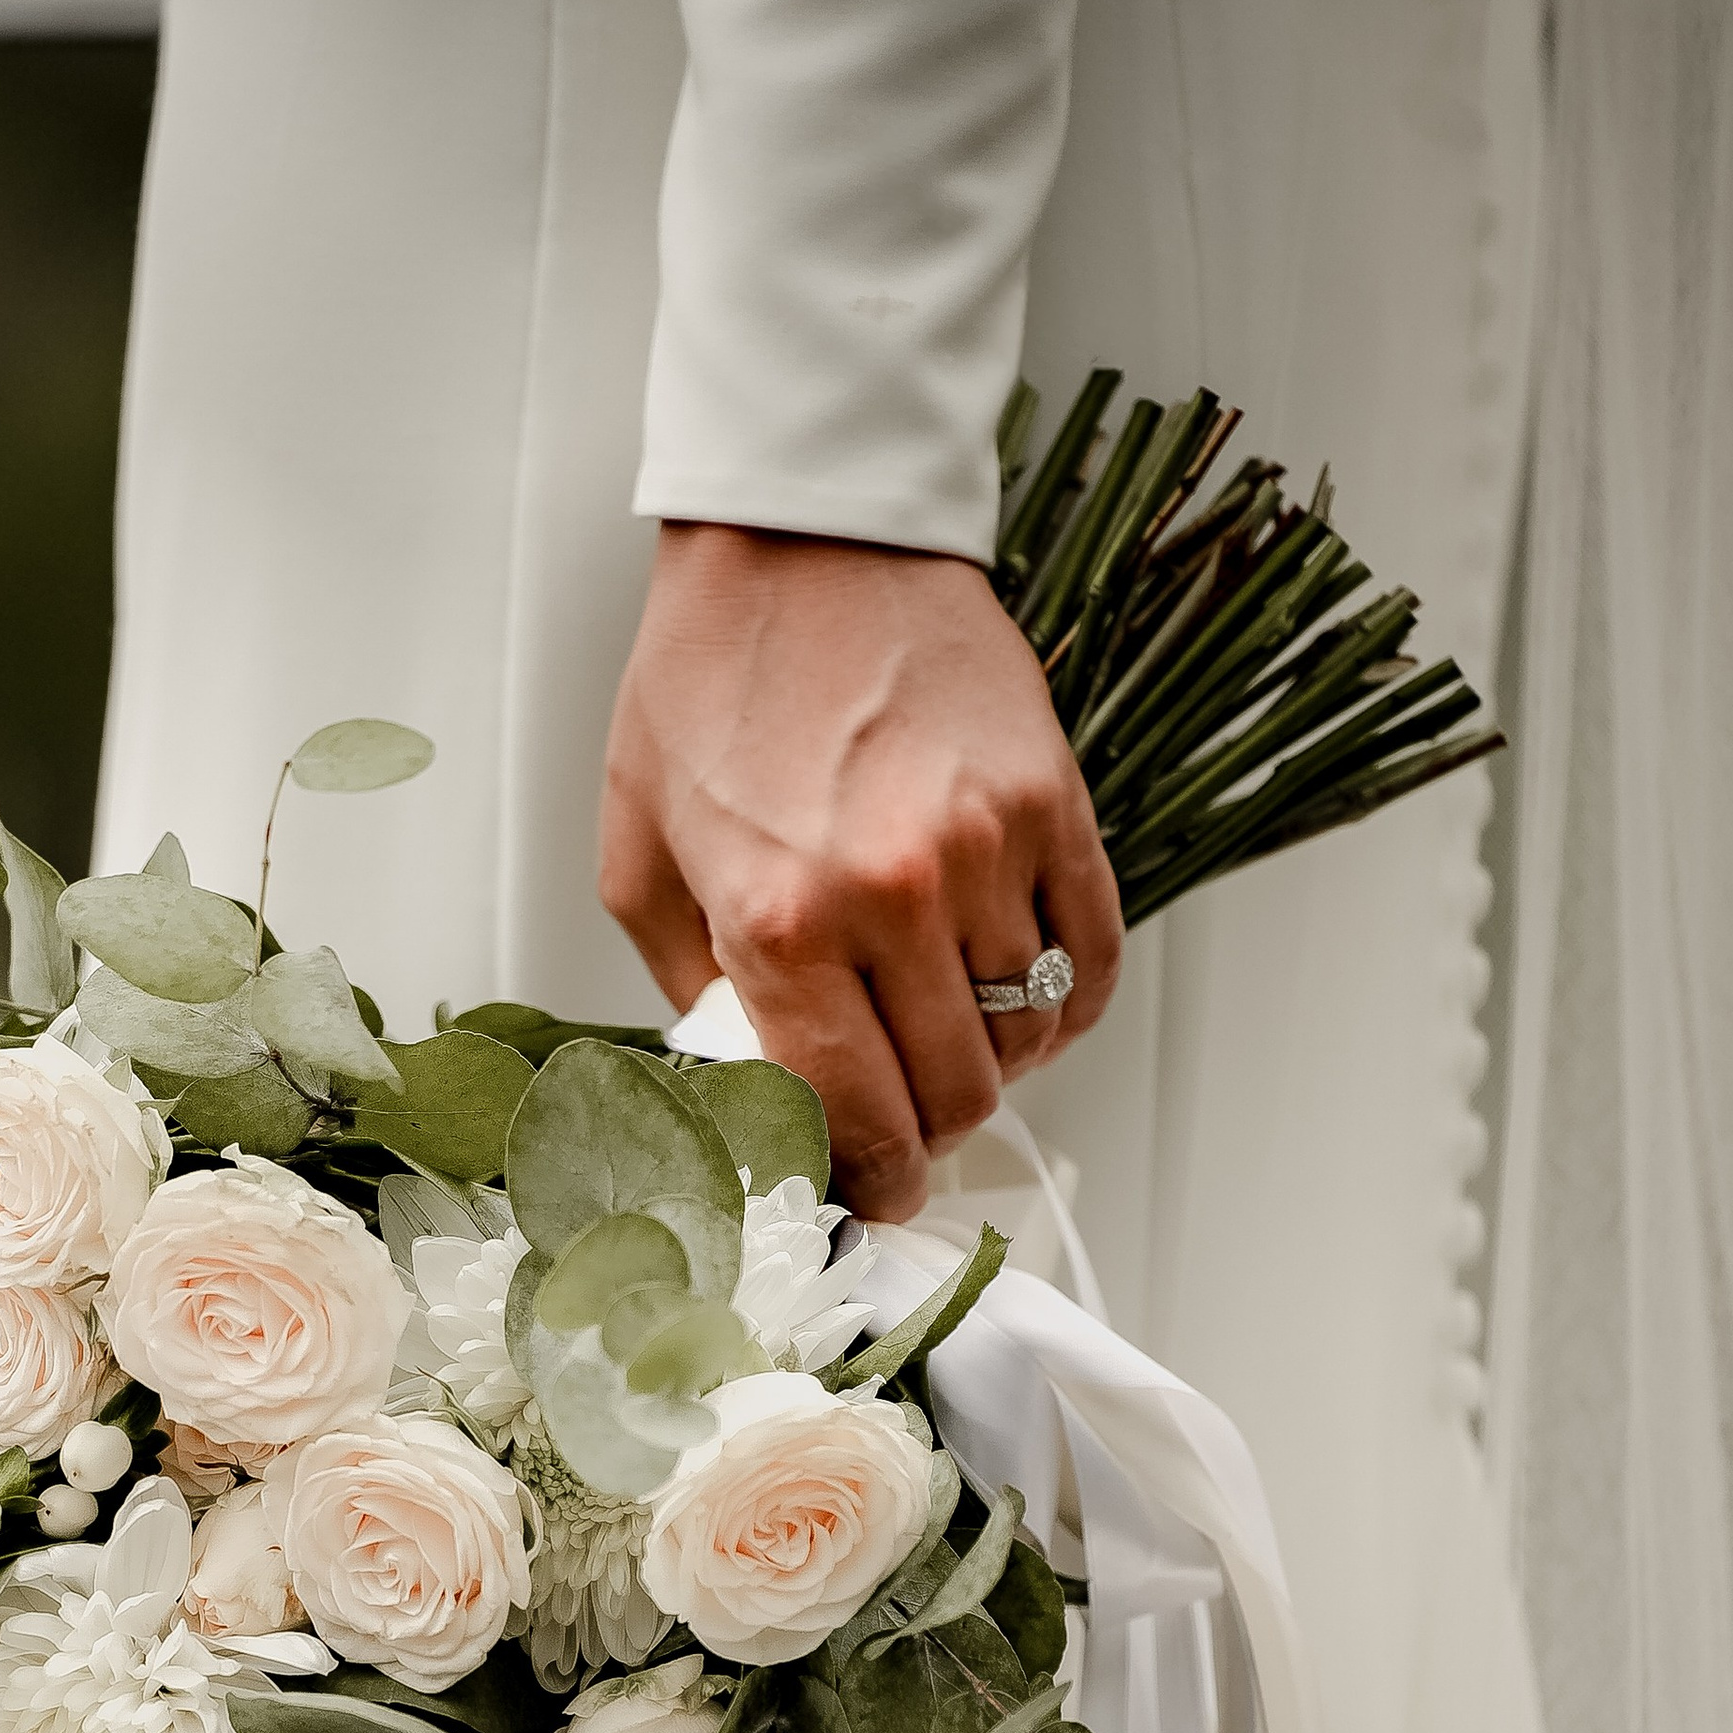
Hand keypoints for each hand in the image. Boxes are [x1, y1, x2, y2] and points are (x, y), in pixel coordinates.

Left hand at [600, 525, 1122, 1219]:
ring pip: (1026, 1038)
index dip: (871, 1184)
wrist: (801, 538)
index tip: (870, 1194)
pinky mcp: (1054, 802)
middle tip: (904, 1124)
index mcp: (780, 922)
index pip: (855, 1120)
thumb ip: (697, 996)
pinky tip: (1014, 998)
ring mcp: (987, 847)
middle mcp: (893, 895)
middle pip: (954, 1098)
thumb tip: (760, 1096)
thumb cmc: (709, 687)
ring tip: (946, 1042)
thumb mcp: (642, 860)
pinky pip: (1090, 960)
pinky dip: (1062, 1006)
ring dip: (991, 1068)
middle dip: (928, 1137)